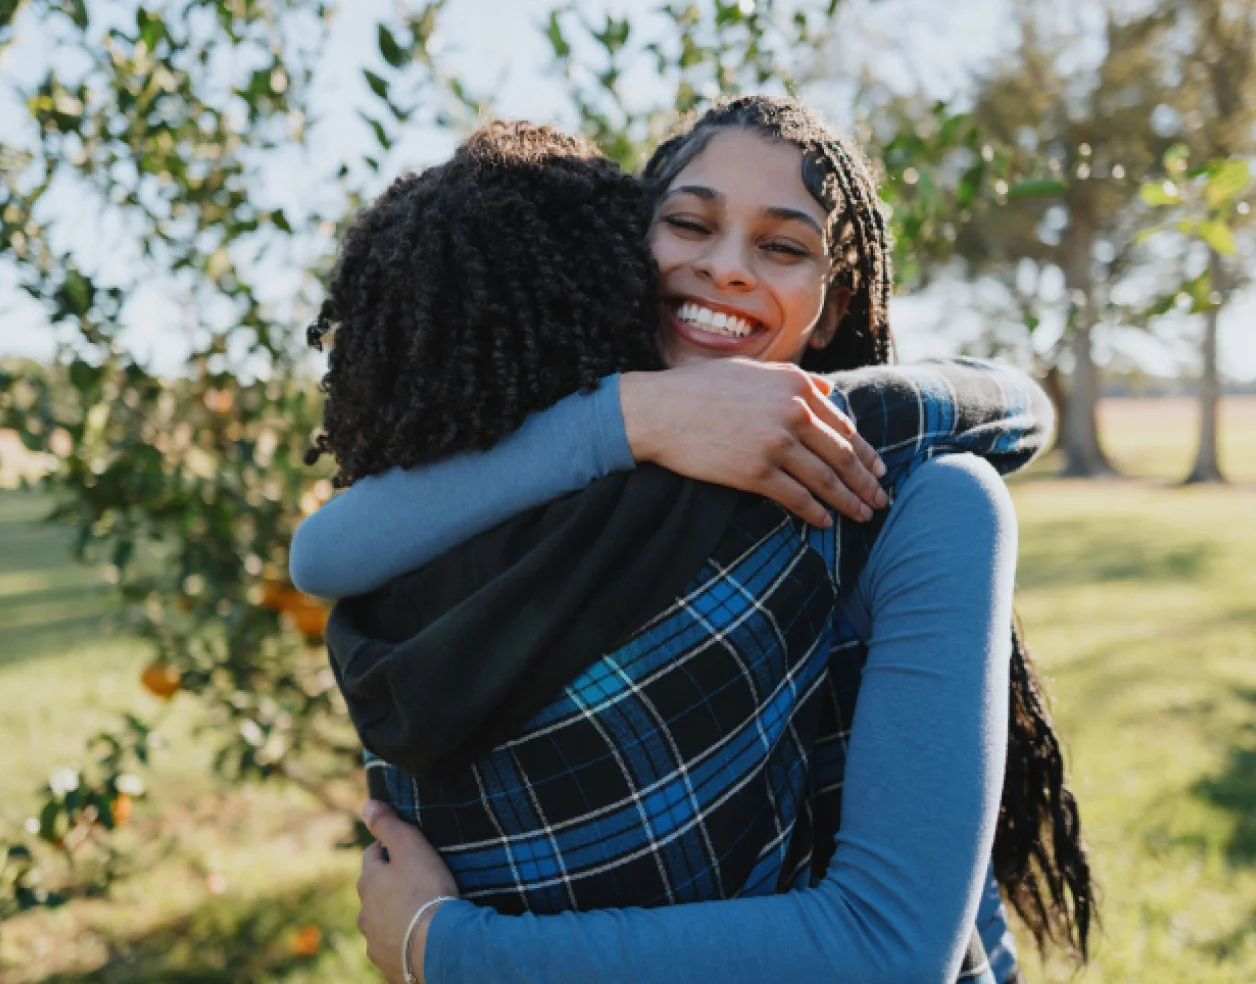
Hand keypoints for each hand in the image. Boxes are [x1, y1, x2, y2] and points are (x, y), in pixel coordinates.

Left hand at [357, 801, 459, 983]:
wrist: (438, 947)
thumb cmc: (426, 891)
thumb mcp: (411, 848)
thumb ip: (388, 825)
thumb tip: (367, 805)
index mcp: (369, 882)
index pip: (372, 856)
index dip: (388, 849)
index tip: (406, 850)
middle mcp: (365, 913)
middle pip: (374, 891)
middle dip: (388, 885)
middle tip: (415, 881)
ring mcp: (375, 941)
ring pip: (381, 921)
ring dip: (393, 915)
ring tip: (418, 913)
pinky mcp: (389, 964)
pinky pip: (393, 947)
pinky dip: (402, 940)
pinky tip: (419, 938)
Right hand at [620, 359, 887, 526]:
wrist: (660, 411)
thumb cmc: (701, 388)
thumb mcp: (752, 371)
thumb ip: (793, 379)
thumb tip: (828, 390)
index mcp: (796, 386)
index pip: (842, 424)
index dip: (864, 451)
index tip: (877, 469)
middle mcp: (792, 413)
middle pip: (842, 455)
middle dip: (866, 482)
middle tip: (881, 500)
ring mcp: (776, 444)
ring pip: (826, 480)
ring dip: (849, 501)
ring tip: (864, 515)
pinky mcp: (756, 473)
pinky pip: (796, 498)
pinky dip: (816, 512)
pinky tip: (827, 522)